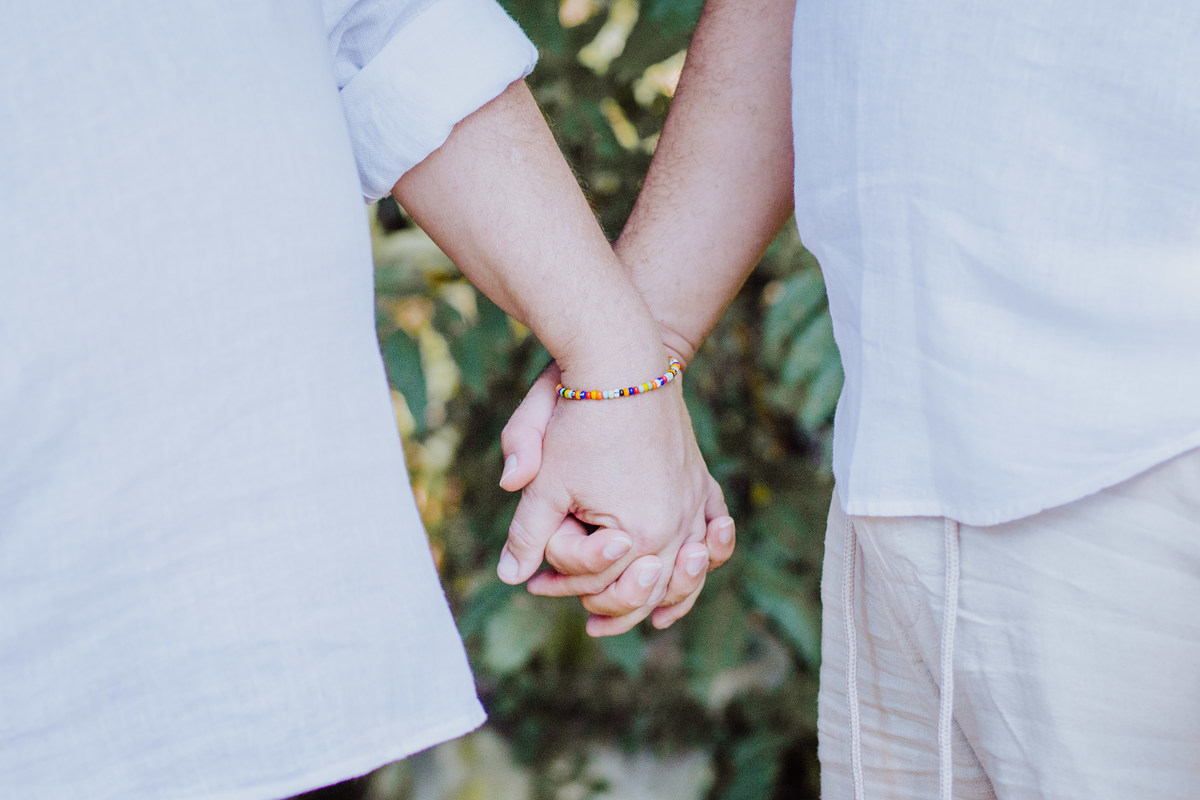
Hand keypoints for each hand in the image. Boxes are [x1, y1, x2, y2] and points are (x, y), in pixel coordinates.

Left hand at [499, 361, 735, 634]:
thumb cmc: (580, 420)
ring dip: (667, 598)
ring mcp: (694, 503)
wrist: (624, 361)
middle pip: (649, 590)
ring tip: (645, 616)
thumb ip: (528, 534)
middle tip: (587, 620)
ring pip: (689, 573)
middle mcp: (677, 525)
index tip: (537, 584)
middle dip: (614, 607)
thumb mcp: (545, 482)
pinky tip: (694, 568)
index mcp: (639, 533)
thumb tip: (510, 577)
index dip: (565, 588)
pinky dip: (707, 558)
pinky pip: (713, 533)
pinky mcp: (700, 482)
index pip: (603, 586)